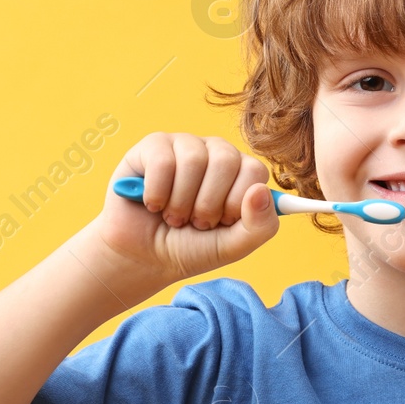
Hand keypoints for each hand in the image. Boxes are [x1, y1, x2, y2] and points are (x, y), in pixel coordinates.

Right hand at [92, 132, 279, 284]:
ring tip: (173, 217)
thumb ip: (261, 225)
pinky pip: (162, 161)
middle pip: (225, 161)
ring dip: (180, 202)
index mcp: (241, 172)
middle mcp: (216, 153)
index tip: (221, 223)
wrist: (144, 257)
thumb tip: (261, 190)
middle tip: (195, 222)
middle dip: (207, 204)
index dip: (236, 204)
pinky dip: (157, 193)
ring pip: (193, 160)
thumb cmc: (191, 248)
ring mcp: (185, 146)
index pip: (254, 171)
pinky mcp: (152, 147)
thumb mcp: (233, 246)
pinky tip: (153, 204)